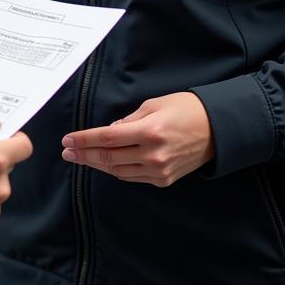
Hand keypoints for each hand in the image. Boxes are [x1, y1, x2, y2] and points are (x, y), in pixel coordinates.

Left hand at [61, 92, 213, 187]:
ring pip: (118, 170)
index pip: (107, 138)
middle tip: (67, 152)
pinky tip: (104, 164)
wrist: (217, 129)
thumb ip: (129, 120)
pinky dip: (116, 170)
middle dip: (84, 154)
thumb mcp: (154, 105)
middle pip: (109, 157)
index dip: (84, 140)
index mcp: (149, 132)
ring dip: (96, 164)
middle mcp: (153, 154)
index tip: (68, 140)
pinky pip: (132, 177)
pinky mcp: (164, 179)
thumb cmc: (185, 109)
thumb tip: (109, 132)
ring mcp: (159, 170)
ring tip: (80, 158)